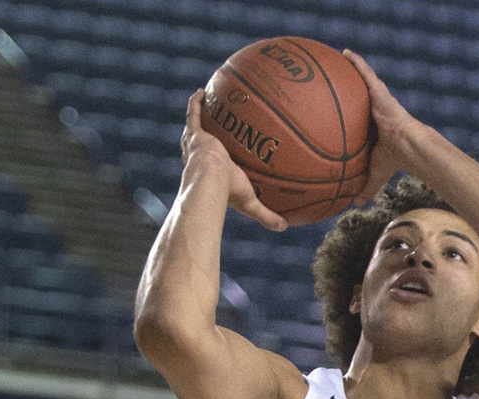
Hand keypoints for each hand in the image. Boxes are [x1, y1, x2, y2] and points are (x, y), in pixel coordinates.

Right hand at [180, 88, 286, 230]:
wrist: (210, 182)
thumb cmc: (227, 193)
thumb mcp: (250, 203)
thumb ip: (266, 214)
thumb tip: (285, 227)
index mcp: (210, 172)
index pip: (211, 163)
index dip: (214, 157)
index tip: (220, 151)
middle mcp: (201, 156)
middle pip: (200, 142)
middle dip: (204, 133)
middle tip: (213, 123)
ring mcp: (197, 143)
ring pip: (196, 126)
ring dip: (200, 114)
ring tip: (206, 100)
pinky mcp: (195, 133)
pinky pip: (194, 113)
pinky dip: (196, 102)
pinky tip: (202, 91)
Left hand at [343, 49, 423, 203]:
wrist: (408, 145)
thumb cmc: (393, 159)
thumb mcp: (374, 173)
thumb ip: (365, 187)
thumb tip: (353, 205)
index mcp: (373, 126)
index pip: (360, 116)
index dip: (350, 110)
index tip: (338, 107)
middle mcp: (376, 109)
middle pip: (361, 94)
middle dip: (350, 84)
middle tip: (333, 77)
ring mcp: (378, 98)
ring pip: (363, 79)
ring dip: (353, 68)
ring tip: (339, 57)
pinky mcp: (380, 91)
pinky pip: (365, 73)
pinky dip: (356, 62)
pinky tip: (345, 52)